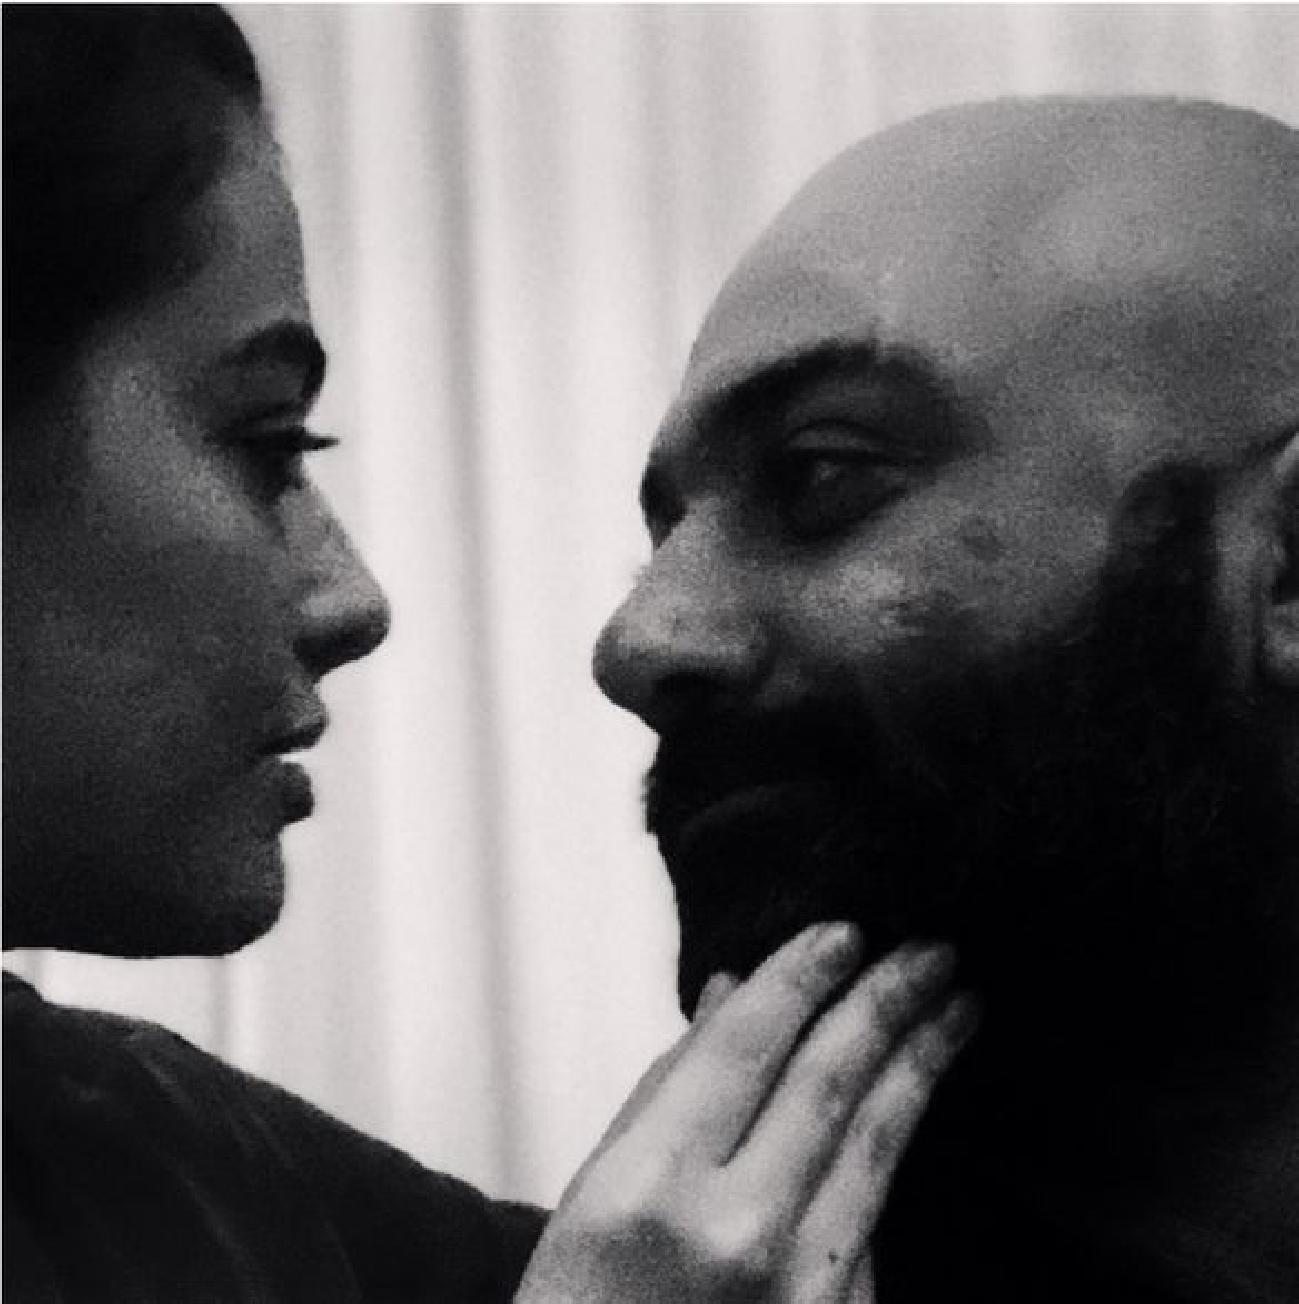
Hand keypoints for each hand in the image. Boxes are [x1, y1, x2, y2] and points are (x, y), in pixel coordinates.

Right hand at [515, 923, 977, 1302]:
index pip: (747, 1045)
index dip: (802, 976)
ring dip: (923, 1061)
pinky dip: (893, 1142)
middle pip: (829, 1081)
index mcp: (650, 1186)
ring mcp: (800, 1291)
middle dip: (887, 1000)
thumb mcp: (595, 1188)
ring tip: (956, 1005)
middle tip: (929, 946)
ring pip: (878, 1141)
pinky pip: (873, 1213)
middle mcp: (733, 1234)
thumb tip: (734, 993)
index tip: (844, 928)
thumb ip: (669, 1086)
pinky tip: (913, 1096)